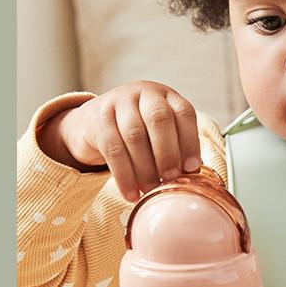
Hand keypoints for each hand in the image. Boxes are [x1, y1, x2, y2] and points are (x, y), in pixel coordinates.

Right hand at [38, 82, 201, 202]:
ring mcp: (119, 102)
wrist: (93, 121)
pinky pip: (112, 149)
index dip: (190, 141)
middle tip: (170, 179)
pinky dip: (123, 175)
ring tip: (150, 190)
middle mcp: (144, 93)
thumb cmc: (136, 130)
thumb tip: (192, 175)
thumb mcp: (158, 131)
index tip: (192, 168)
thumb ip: (175, 146)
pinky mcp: (98, 118)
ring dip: (145, 168)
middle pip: (159, 119)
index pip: (184, 113)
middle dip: (167, 153)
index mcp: (166, 96)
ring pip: (135, 135)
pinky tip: (130, 193)